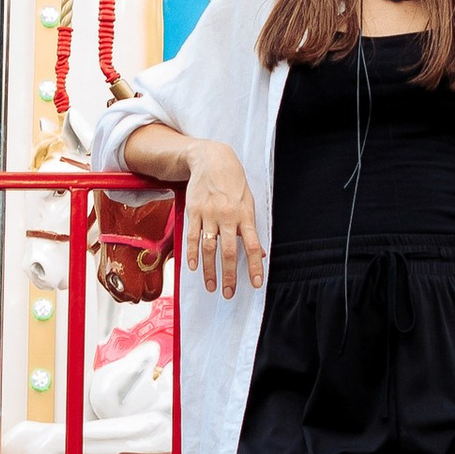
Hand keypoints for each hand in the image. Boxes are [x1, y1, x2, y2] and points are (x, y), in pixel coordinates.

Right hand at [181, 140, 264, 298]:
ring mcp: (209, 214)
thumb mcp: (249, 201)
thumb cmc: (233, 182)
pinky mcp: (194, 212)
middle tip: (229, 293)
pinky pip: (192, 236)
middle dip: (230, 275)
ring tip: (211, 286)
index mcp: (245, 215)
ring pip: (209, 248)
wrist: (211, 160)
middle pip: (229, 251)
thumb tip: (261, 253)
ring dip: (209, 270)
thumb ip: (251, 228)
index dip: (255, 266)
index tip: (256, 284)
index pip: (253, 246)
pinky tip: (193, 267)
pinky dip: (193, 253)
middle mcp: (228, 216)